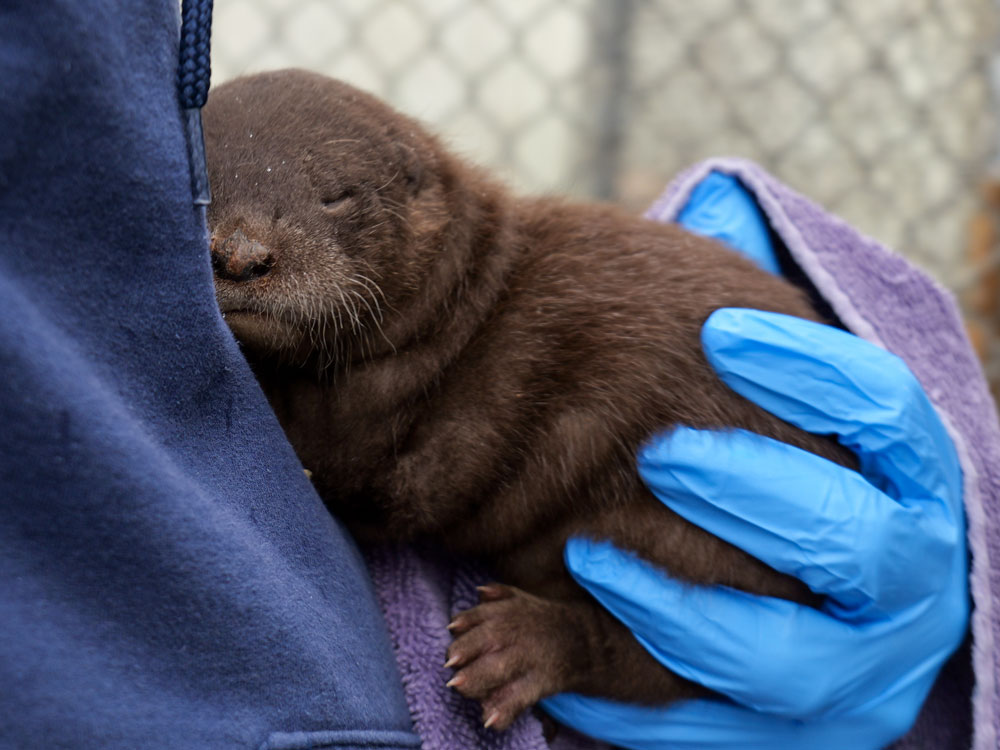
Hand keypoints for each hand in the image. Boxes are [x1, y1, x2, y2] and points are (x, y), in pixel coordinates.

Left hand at [542, 172, 967, 748]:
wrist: (781, 576)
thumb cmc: (770, 455)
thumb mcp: (777, 380)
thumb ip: (755, 306)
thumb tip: (716, 198)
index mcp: (912, 478)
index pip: (886, 414)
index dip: (810, 372)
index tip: (718, 331)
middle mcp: (904, 577)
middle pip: (850, 543)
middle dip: (753, 494)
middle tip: (659, 452)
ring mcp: (855, 667)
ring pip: (786, 659)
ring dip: (687, 608)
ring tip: (588, 553)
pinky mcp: (792, 731)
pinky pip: (721, 735)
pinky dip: (646, 709)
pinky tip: (570, 665)